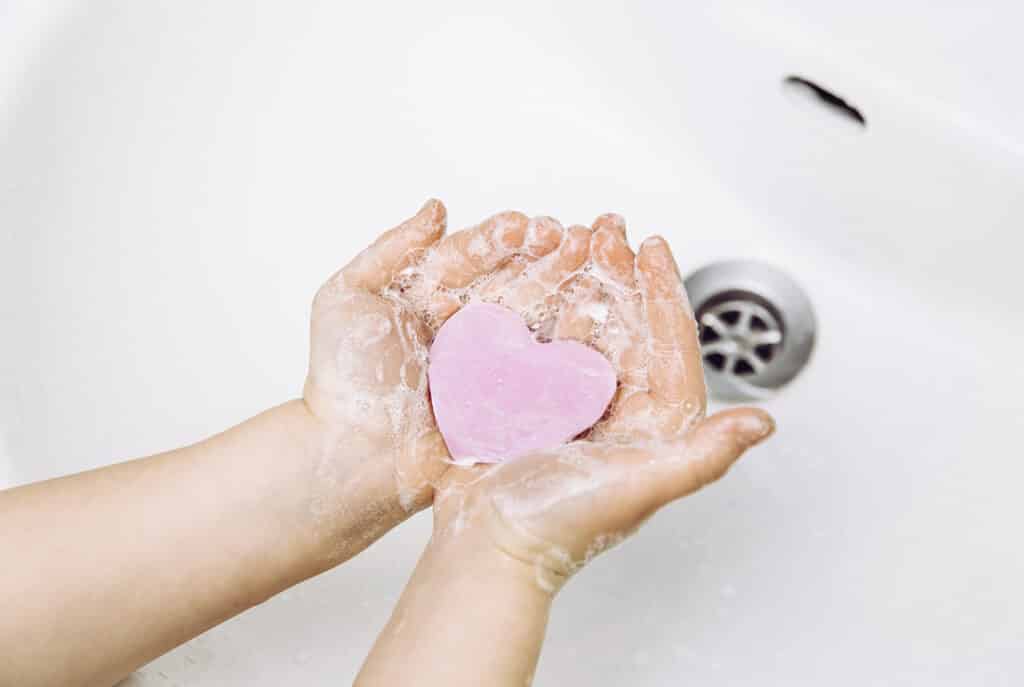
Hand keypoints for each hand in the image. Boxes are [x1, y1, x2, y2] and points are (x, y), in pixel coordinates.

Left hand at [302, 200, 584, 558]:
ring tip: (596, 267)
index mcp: (435, 299)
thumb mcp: (348, 298)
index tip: (527, 226)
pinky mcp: (512, 403)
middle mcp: (469, 329)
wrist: (353, 454)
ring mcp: (494, 366)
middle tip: (576, 238)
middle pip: (516, 283)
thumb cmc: (344, 381)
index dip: (503, 240)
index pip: (476, 258)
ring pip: (539, 320)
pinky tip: (593, 321)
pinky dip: (572, 346)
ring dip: (569, 293)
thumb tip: (437, 208)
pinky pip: (547, 371)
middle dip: (548, 259)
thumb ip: (391, 249)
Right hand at [428, 217, 774, 592]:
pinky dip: (535, 310)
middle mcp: (616, 413)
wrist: (485, 547)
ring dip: (577, 283)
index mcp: (652, 427)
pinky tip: (528, 283)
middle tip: (606, 230)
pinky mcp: (528, 404)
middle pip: (625, 326)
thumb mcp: (639, 485)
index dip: (663, 290)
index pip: (669, 344)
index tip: (652, 246)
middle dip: (617, 274)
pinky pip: (538, 345)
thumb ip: (703, 455)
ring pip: (581, 328)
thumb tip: (764, 423)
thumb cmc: (559, 527)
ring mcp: (570, 406)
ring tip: (567, 243)